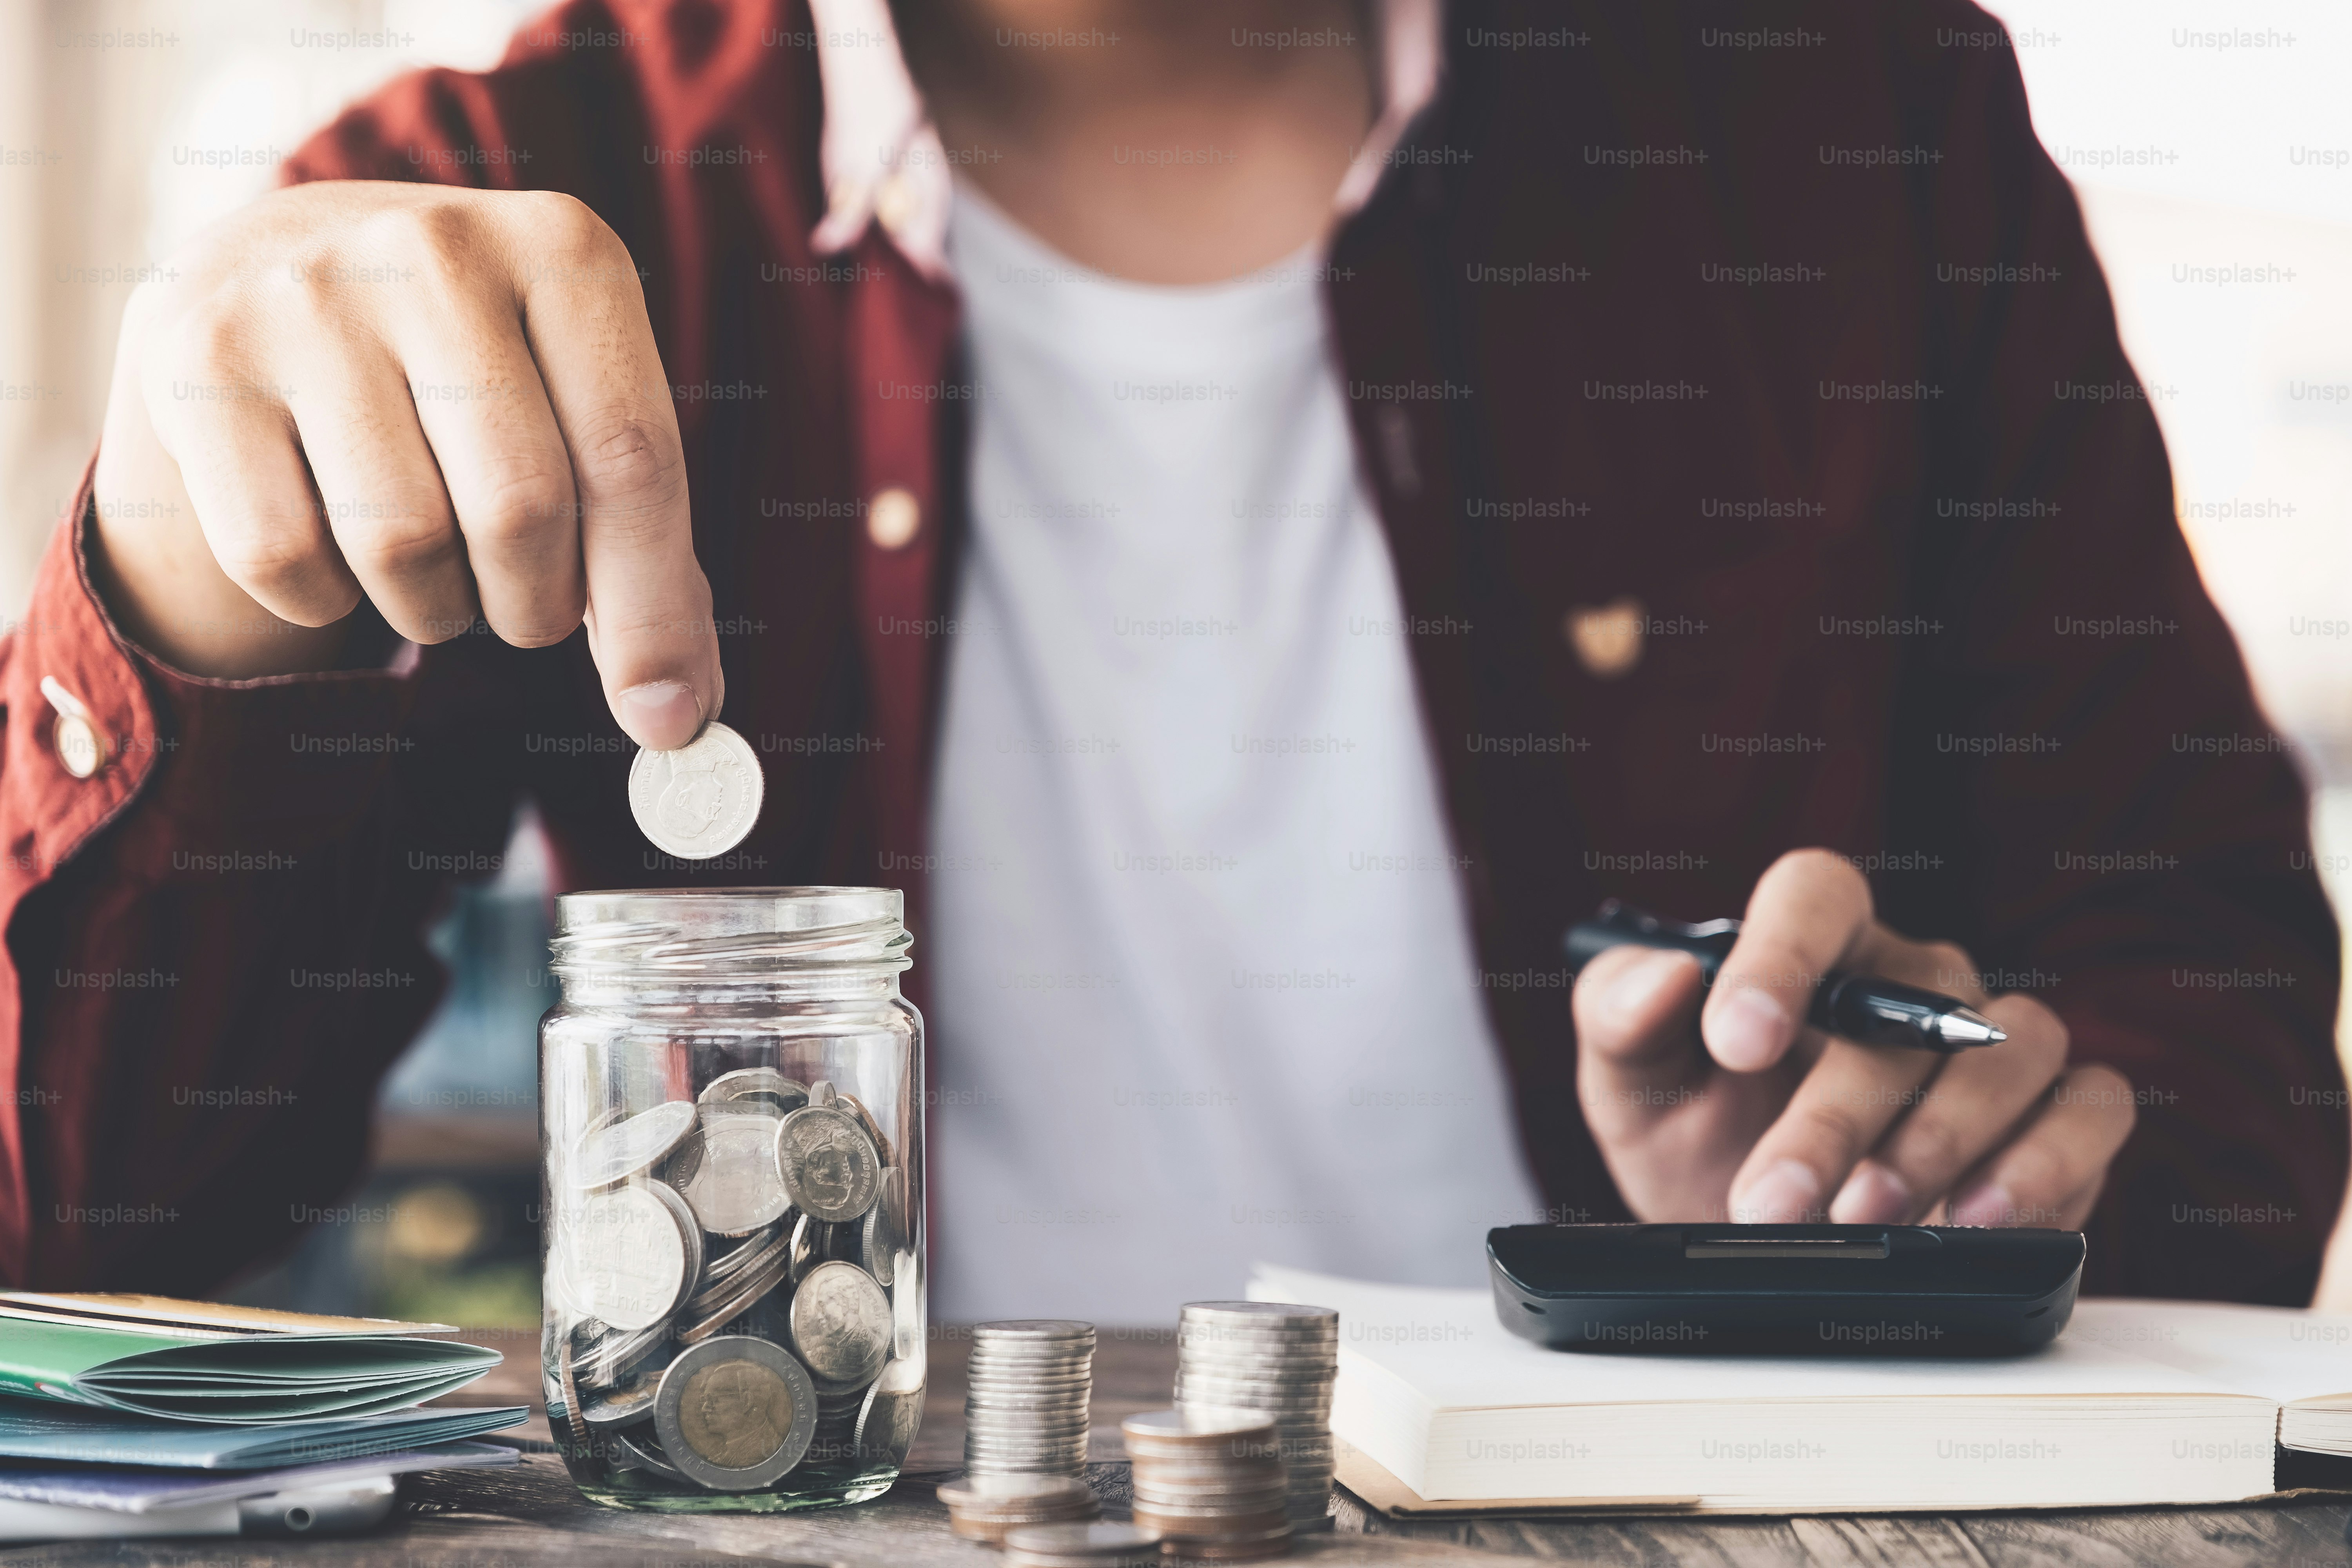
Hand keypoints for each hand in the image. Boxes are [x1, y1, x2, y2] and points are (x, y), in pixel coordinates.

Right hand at [88, 180, 719, 748]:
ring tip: (429, 558)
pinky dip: (321, 595)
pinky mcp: (196, 359)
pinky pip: (283, 556)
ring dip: (433, 605)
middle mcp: (435, 247)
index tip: (666, 716)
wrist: (273, 280)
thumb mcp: (573, 416)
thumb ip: (644, 558)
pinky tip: (331, 539)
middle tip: (523, 602)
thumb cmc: (461, 380)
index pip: (633, 458)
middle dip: (535, 604)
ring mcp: (303, 295)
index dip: (653, 610)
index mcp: (566, 249)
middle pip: (521, 508)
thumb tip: (675, 712)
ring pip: (402, 543)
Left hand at [1573, 849, 2135, 1227]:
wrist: (1753, 1233)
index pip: (1816, 893)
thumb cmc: (1695, 1133)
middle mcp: (1916, 979)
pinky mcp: (2060, 1117)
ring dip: (1937, 1142)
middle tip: (1767, 1200)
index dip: (1781, 954)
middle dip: (1831, 1118)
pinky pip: (2091, 1109)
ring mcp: (1997, 1043)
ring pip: (2012, 1050)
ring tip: (1864, 1219)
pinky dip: (2047, 1163)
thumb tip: (1666, 976)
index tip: (1736, 1039)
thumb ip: (1623, 1014)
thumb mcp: (1630, 1080)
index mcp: (1816, 944)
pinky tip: (1976, 1220)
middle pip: (1904, 1009)